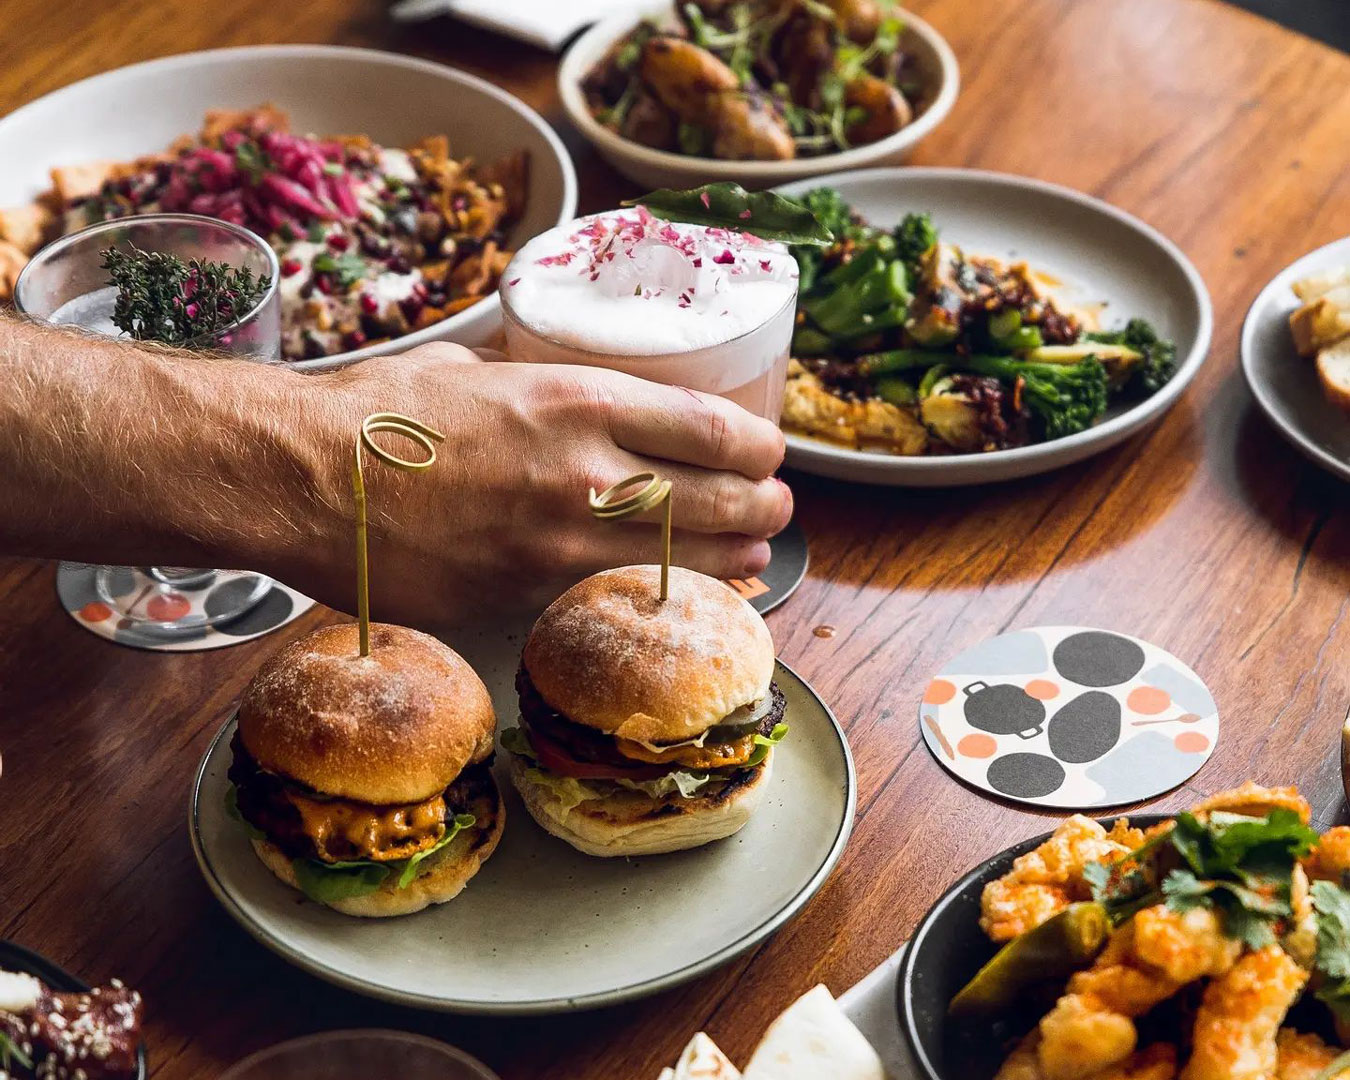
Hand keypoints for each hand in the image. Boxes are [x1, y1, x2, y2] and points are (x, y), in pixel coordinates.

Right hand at [280, 342, 792, 624]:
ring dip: (734, 558)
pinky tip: (691, 597)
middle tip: (776, 507)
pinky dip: (666, 599)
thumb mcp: (472, 368)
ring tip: (756, 554)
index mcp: (574, 399)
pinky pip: (617, 601)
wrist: (304, 478)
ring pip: (679, 558)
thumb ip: (537, 383)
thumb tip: (568, 387)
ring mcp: (556, 542)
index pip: (705, 425)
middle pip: (712, 495)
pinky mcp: (524, 595)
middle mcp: (582, 472)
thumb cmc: (377, 412)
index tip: (768, 451)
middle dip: (762, 504)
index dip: (754, 444)